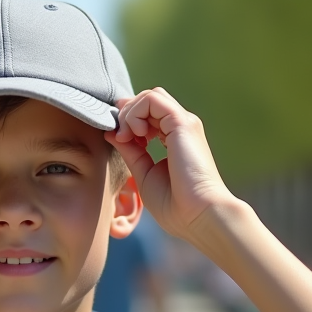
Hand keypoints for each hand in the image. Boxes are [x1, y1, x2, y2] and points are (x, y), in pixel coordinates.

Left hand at [104, 88, 237, 241]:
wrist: (199, 216)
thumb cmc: (175, 204)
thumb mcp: (143, 172)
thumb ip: (130, 150)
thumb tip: (112, 131)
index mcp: (174, 139)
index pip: (147, 114)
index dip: (127, 121)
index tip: (119, 141)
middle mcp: (180, 127)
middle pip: (148, 100)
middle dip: (127, 114)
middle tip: (122, 138)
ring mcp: (183, 123)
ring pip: (150, 95)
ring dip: (130, 113)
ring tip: (128, 137)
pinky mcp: (182, 122)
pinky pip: (152, 99)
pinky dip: (135, 113)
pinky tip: (136, 134)